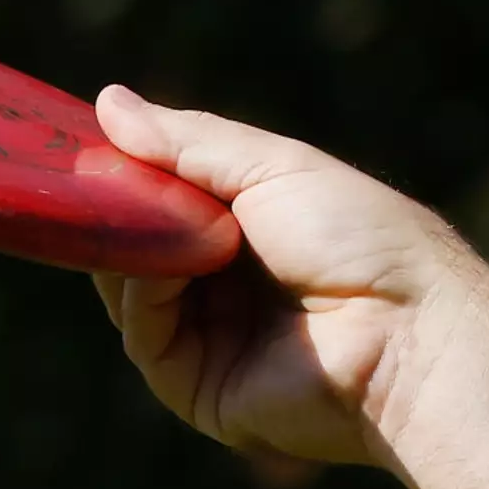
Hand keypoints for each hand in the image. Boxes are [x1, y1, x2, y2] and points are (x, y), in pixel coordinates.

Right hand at [91, 84, 484, 467]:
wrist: (405, 331)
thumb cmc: (358, 238)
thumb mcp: (271, 167)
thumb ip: (186, 140)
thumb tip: (106, 100)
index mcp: (253, 230)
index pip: (169, 200)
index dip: (129, 172)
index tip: (83, 141)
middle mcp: (228, 286)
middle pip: (140, 247)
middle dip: (115, 212)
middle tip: (86, 179)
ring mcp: (212, 339)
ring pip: (130, 292)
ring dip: (124, 251)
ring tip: (130, 218)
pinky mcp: (199, 389)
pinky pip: (145, 338)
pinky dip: (138, 299)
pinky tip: (152, 271)